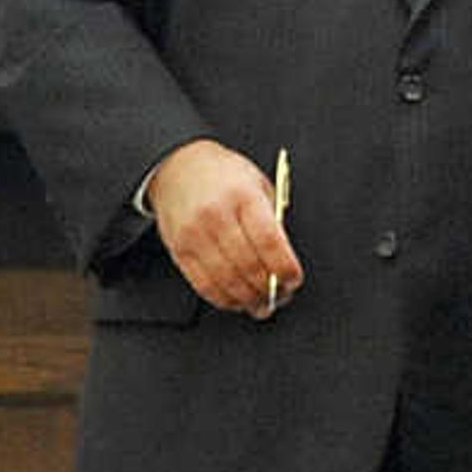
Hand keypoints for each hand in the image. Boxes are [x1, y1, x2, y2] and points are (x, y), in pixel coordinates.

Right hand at [144, 138, 299, 317]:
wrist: (177, 166)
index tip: (294, 280)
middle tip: (282, 296)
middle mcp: (216, 216)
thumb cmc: (224, 175)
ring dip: (248, 299)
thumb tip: (284, 260)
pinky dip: (223, 298)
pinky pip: (203, 283)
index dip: (285, 268)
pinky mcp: (178, 249)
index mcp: (243, 197)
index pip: (269, 242)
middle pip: (248, 266)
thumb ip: (272, 220)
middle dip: (270, 289)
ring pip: (226, 280)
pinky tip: (237, 301)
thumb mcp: (258, 185)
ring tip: (262, 305)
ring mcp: (194, 235)